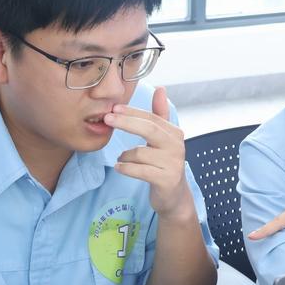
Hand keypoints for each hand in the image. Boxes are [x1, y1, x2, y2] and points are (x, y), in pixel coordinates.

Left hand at [105, 87, 194, 222]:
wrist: (174, 196)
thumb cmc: (164, 164)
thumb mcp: (163, 139)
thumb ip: (160, 115)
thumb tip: (160, 88)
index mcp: (175, 133)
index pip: (151, 118)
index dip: (132, 112)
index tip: (114, 108)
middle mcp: (177, 146)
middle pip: (149, 129)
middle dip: (126, 122)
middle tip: (107, 118)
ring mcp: (173, 164)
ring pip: (140, 153)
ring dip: (125, 155)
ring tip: (121, 159)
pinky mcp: (166, 180)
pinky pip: (140, 170)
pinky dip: (126, 168)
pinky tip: (119, 167)